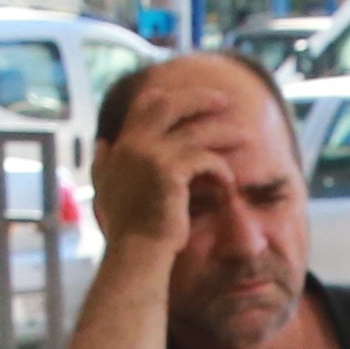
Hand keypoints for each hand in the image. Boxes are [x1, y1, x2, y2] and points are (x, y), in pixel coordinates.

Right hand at [92, 80, 247, 249]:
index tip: (195, 98)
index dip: (171, 96)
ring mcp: (151, 156)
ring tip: (246, 137)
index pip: (145, 104)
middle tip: (224, 100)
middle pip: (170, 105)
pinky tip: (229, 183)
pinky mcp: (170, 172)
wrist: (136, 252)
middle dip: (199, 99)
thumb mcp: (107, 189)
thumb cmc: (128, 227)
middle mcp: (134, 145)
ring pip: (196, 133)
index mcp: (123, 145)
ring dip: (223, 132)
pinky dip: (221, 169)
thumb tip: (103, 142)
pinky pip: (205, 160)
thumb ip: (105, 162)